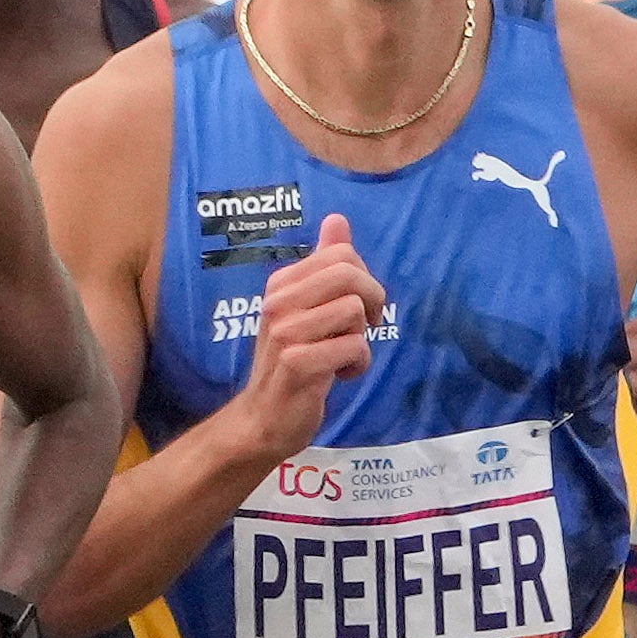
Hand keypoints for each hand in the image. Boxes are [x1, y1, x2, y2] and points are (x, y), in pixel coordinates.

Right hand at [237, 217, 387, 448]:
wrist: (264, 418)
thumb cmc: (293, 360)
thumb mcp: (306, 308)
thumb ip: (322, 264)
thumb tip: (337, 219)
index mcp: (281, 284)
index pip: (341, 254)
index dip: (364, 279)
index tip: (358, 306)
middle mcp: (278, 303)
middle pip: (349, 274)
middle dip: (371, 300)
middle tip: (364, 326)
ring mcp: (285, 333)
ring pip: (354, 312)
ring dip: (361, 339)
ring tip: (342, 355)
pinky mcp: (297, 364)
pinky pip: (354, 347)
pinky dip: (357, 364)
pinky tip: (340, 376)